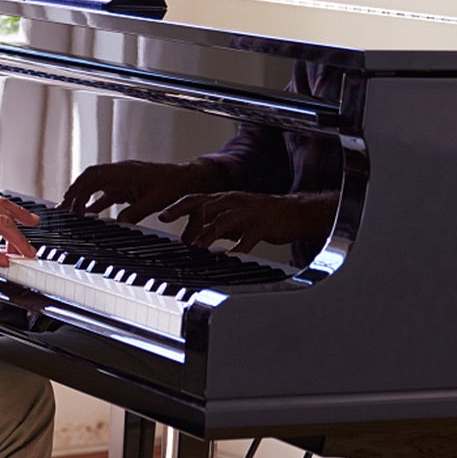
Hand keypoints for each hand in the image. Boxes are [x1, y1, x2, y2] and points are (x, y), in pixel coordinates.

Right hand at [62, 161, 198, 223]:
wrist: (186, 179)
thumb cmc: (173, 185)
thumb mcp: (154, 201)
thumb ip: (135, 212)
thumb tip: (118, 224)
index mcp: (123, 171)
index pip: (93, 177)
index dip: (79, 190)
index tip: (72, 206)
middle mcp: (119, 173)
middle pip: (88, 180)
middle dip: (74, 194)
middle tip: (63, 210)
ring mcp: (121, 180)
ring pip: (95, 187)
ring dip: (82, 199)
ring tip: (71, 214)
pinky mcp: (126, 188)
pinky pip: (105, 195)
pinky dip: (96, 205)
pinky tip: (90, 216)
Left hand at [157, 190, 333, 251]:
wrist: (295, 213)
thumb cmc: (261, 216)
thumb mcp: (233, 217)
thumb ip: (213, 224)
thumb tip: (191, 237)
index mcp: (225, 199)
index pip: (196, 199)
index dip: (178, 207)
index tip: (161, 216)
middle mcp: (234, 202)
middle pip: (205, 204)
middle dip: (185, 214)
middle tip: (168, 223)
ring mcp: (248, 212)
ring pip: (224, 220)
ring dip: (208, 233)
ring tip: (197, 247)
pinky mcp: (262, 225)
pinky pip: (248, 238)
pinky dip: (237, 249)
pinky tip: (229, 258)